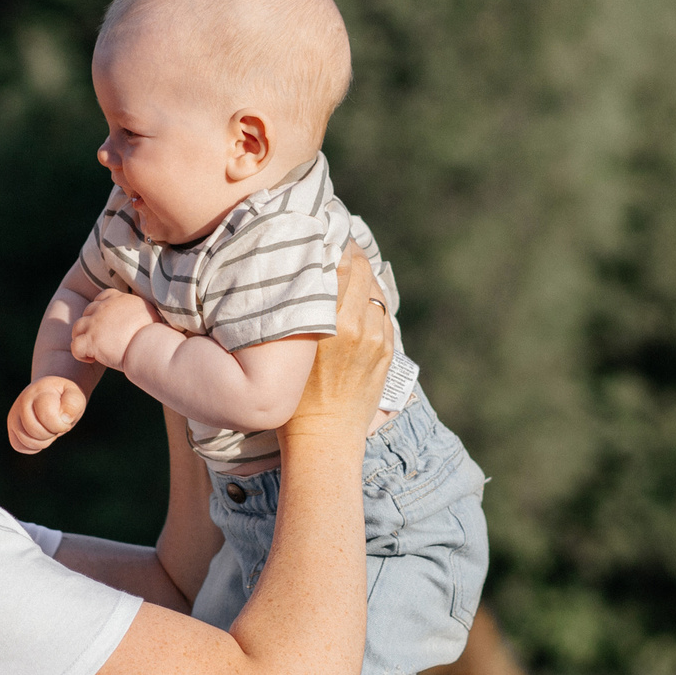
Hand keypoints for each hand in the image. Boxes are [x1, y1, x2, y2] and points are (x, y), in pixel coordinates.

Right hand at [9, 376, 87, 453]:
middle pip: (35, 431)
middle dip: (52, 433)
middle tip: (57, 425)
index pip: (47, 417)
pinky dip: (34, 447)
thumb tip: (63, 419)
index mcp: (38, 392)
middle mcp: (22, 402)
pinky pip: (19, 446)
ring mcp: (14, 416)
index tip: (66, 421)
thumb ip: (72, 404)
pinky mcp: (12, 429)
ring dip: (44, 441)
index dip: (61, 425)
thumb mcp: (74, 396)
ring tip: (49, 429)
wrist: (52, 394)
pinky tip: (41, 436)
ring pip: (27, 441)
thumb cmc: (64, 397)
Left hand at [71, 288, 165, 368]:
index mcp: (119, 299)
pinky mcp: (91, 340)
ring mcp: (95, 323)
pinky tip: (92, 359)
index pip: (102, 298)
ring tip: (94, 350)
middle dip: (92, 326)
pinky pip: (75, 346)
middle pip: (88, 312)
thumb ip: (137, 312)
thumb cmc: (155, 335)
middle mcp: (104, 308)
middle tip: (103, 340)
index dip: (101, 311)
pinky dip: (80, 354)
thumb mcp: (148, 313)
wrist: (151, 346)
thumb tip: (140, 320)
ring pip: (77, 328)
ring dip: (83, 338)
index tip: (109, 325)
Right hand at [283, 246, 390, 443]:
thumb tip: (305, 272)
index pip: (337, 264)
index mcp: (330, 321)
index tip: (319, 236)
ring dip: (361, 276)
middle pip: (360, 268)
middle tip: (333, 246)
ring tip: (345, 270)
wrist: (324, 438)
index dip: (330, 245)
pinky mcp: (387, 350)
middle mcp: (357, 324)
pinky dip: (371, 300)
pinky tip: (357, 299)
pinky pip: (383, 311)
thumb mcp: (288, 346)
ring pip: (374, 288)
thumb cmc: (292, 397)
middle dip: (348, 254)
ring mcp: (377, 337)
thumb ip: (299, 310)